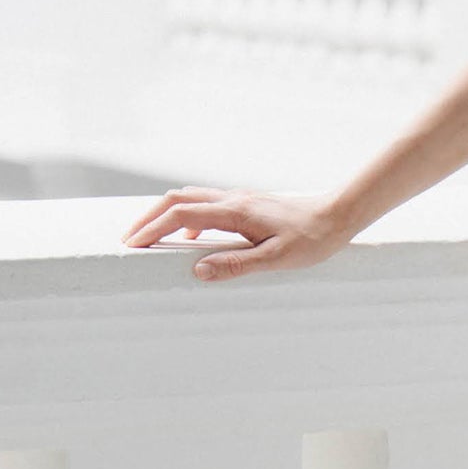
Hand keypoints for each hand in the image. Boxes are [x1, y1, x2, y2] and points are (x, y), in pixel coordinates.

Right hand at [121, 188, 349, 281]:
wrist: (337, 215)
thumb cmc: (311, 239)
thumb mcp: (276, 259)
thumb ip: (237, 264)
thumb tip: (198, 270)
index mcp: (235, 212)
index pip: (181, 214)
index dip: (152, 228)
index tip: (131, 244)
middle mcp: (233, 200)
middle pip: (178, 199)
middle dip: (149, 217)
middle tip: (130, 239)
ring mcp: (239, 199)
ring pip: (191, 198)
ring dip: (166, 214)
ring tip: (150, 237)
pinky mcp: (246, 204)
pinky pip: (207, 205)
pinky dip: (187, 216)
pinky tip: (190, 237)